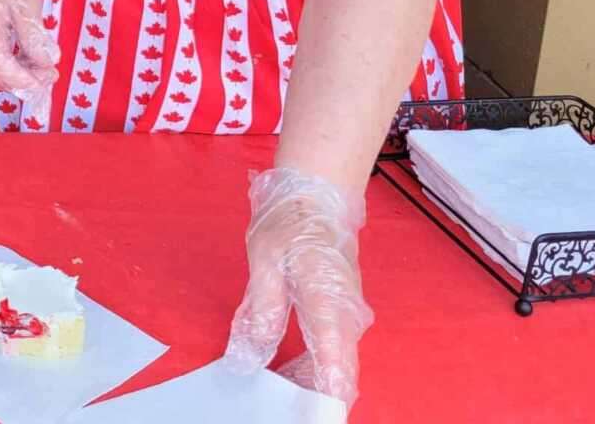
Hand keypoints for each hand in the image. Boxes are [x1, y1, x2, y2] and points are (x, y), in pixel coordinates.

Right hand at [0, 0, 57, 101]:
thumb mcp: (27, 2)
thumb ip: (34, 34)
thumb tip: (49, 61)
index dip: (21, 79)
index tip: (44, 83)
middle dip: (25, 81)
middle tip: (51, 75)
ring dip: (19, 78)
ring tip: (44, 70)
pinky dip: (11, 72)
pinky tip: (29, 65)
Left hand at [224, 167, 372, 406]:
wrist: (318, 193)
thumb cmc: (290, 222)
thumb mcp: (265, 262)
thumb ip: (260, 312)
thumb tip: (247, 359)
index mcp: (330, 308)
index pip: (336, 374)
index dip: (323, 405)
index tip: (303, 421)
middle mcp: (347, 320)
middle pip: (337, 377)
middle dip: (310, 400)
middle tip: (272, 410)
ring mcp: (347, 317)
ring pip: (334, 367)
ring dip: (307, 385)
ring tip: (272, 398)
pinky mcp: (340, 313)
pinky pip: (329, 351)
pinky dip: (310, 367)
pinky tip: (283, 373)